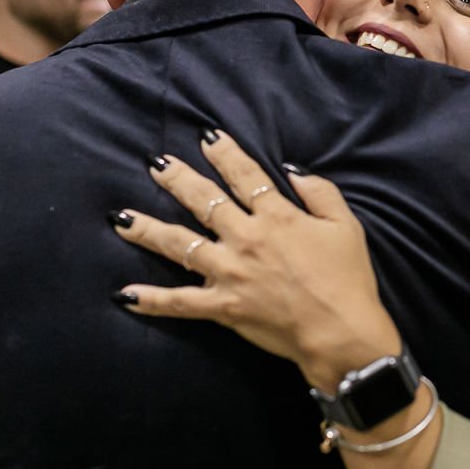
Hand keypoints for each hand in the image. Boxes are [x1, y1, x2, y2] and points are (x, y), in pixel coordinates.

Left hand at [112, 130, 399, 392]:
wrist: (340, 331)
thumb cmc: (348, 278)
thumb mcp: (346, 226)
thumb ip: (321, 193)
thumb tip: (293, 171)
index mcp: (278, 217)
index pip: (245, 175)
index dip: (226, 153)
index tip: (208, 137)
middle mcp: (246, 238)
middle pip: (203, 200)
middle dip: (177, 179)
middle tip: (156, 164)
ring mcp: (229, 273)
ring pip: (179, 245)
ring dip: (147, 230)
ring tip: (121, 219)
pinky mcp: (222, 307)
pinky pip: (179, 303)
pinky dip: (151, 301)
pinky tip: (124, 296)